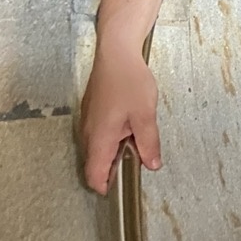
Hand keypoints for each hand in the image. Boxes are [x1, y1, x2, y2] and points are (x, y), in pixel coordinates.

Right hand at [80, 42, 162, 194]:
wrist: (116, 53)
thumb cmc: (129, 81)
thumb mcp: (145, 114)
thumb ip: (148, 142)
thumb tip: (152, 164)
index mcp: (99, 138)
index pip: (93, 175)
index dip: (105, 186)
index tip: (121, 187)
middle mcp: (88, 133)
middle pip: (95, 163)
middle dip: (114, 167)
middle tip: (138, 157)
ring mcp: (88, 122)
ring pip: (98, 148)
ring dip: (115, 150)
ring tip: (137, 136)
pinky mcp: (92, 112)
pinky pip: (99, 134)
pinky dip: (113, 136)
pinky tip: (130, 123)